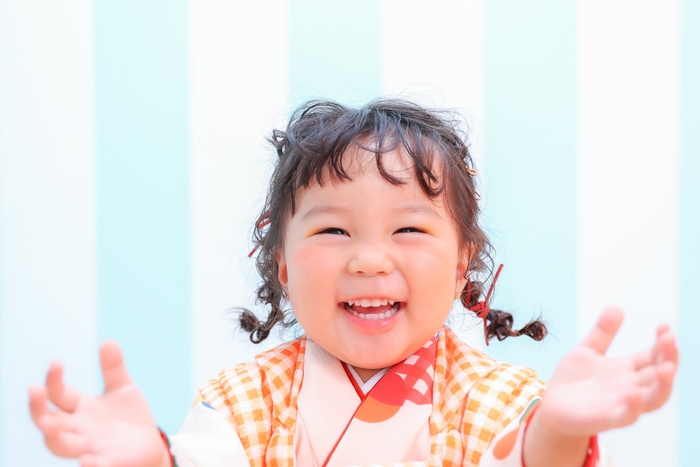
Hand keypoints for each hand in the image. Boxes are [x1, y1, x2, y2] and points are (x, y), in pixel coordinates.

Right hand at [29, 341, 169, 466]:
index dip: (53, 380)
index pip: (58, 394)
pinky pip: (94, 465)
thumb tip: (109, 341)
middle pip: (49, 421)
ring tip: (48, 423)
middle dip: (38, 408)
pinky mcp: (108, 462)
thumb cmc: (128, 417)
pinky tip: (87, 459)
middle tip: (33, 391)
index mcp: (80, 408)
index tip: (56, 363)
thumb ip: (113, 368)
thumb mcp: (123, 388)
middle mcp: (79, 428)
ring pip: (61, 446)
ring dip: (52, 436)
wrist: (148, 445)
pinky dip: (89, 464)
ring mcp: (90, 447)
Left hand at [536, 307, 677, 437]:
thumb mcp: (587, 350)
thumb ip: (602, 333)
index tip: (665, 325)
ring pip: (652, 399)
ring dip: (663, 384)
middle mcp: (629, 387)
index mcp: (627, 369)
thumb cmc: (573, 381)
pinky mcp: (605, 419)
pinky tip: (634, 395)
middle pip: (659, 375)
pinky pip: (625, 417)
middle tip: (669, 339)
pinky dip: (632, 408)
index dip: (663, 343)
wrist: (551, 406)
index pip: (654, 356)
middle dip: (668, 358)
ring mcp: (620, 404)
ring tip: (667, 368)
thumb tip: (616, 307)